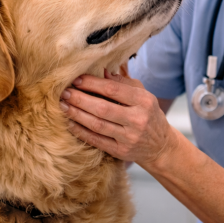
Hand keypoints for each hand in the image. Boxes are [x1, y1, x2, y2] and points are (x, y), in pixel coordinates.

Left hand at [60, 70, 180, 168]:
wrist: (160, 146)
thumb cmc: (148, 115)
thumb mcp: (143, 95)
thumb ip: (123, 83)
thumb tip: (101, 71)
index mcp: (143, 101)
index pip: (113, 89)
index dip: (92, 83)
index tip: (76, 79)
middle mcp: (137, 119)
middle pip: (102, 108)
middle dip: (80, 99)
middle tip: (64, 92)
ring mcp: (129, 137)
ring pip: (97, 124)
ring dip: (76, 114)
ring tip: (62, 105)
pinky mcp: (121, 151)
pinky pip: (96, 140)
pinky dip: (80, 131)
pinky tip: (70, 122)